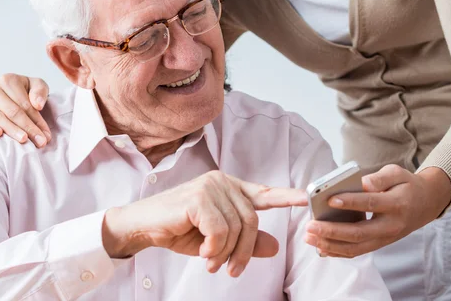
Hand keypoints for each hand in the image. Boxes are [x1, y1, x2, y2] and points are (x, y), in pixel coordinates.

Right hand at [0, 74, 51, 147]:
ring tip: (24, 141)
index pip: (25, 104)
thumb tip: (38, 105)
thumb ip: (40, 92)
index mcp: (8, 80)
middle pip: (13, 112)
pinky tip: (0, 135)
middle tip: (40, 142)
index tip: (46, 135)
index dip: (37, 121)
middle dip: (28, 128)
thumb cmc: (23, 93)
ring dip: (13, 131)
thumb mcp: (36, 86)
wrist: (3, 99)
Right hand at [103, 170, 306, 276]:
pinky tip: (201, 250)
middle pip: (252, 220)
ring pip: (236, 228)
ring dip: (224, 253)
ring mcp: (210, 186)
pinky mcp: (199, 197)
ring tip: (209, 259)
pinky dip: (213, 248)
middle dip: (243, 251)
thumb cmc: (179, 229)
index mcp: (227, 187)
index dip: (285, 196)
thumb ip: (244, 240)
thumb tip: (275, 246)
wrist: (144, 226)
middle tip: (229, 269)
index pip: (261, 192)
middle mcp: (221, 181)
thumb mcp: (216, 240)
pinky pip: (220, 231)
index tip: (306, 198)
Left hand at [305, 164, 450, 257]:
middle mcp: (390, 226)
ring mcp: (385, 238)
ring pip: (356, 247)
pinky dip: (338, 252)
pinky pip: (358, 251)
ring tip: (309, 237)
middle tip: (310, 226)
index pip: (369, 204)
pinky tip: (321, 248)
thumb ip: (380, 178)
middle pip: (359, 232)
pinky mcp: (379, 243)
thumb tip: (363, 183)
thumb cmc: (406, 185)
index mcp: (395, 204)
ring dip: (331, 245)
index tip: (329, 200)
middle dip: (332, 231)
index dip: (349, 202)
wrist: (425, 203)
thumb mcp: (398, 173)